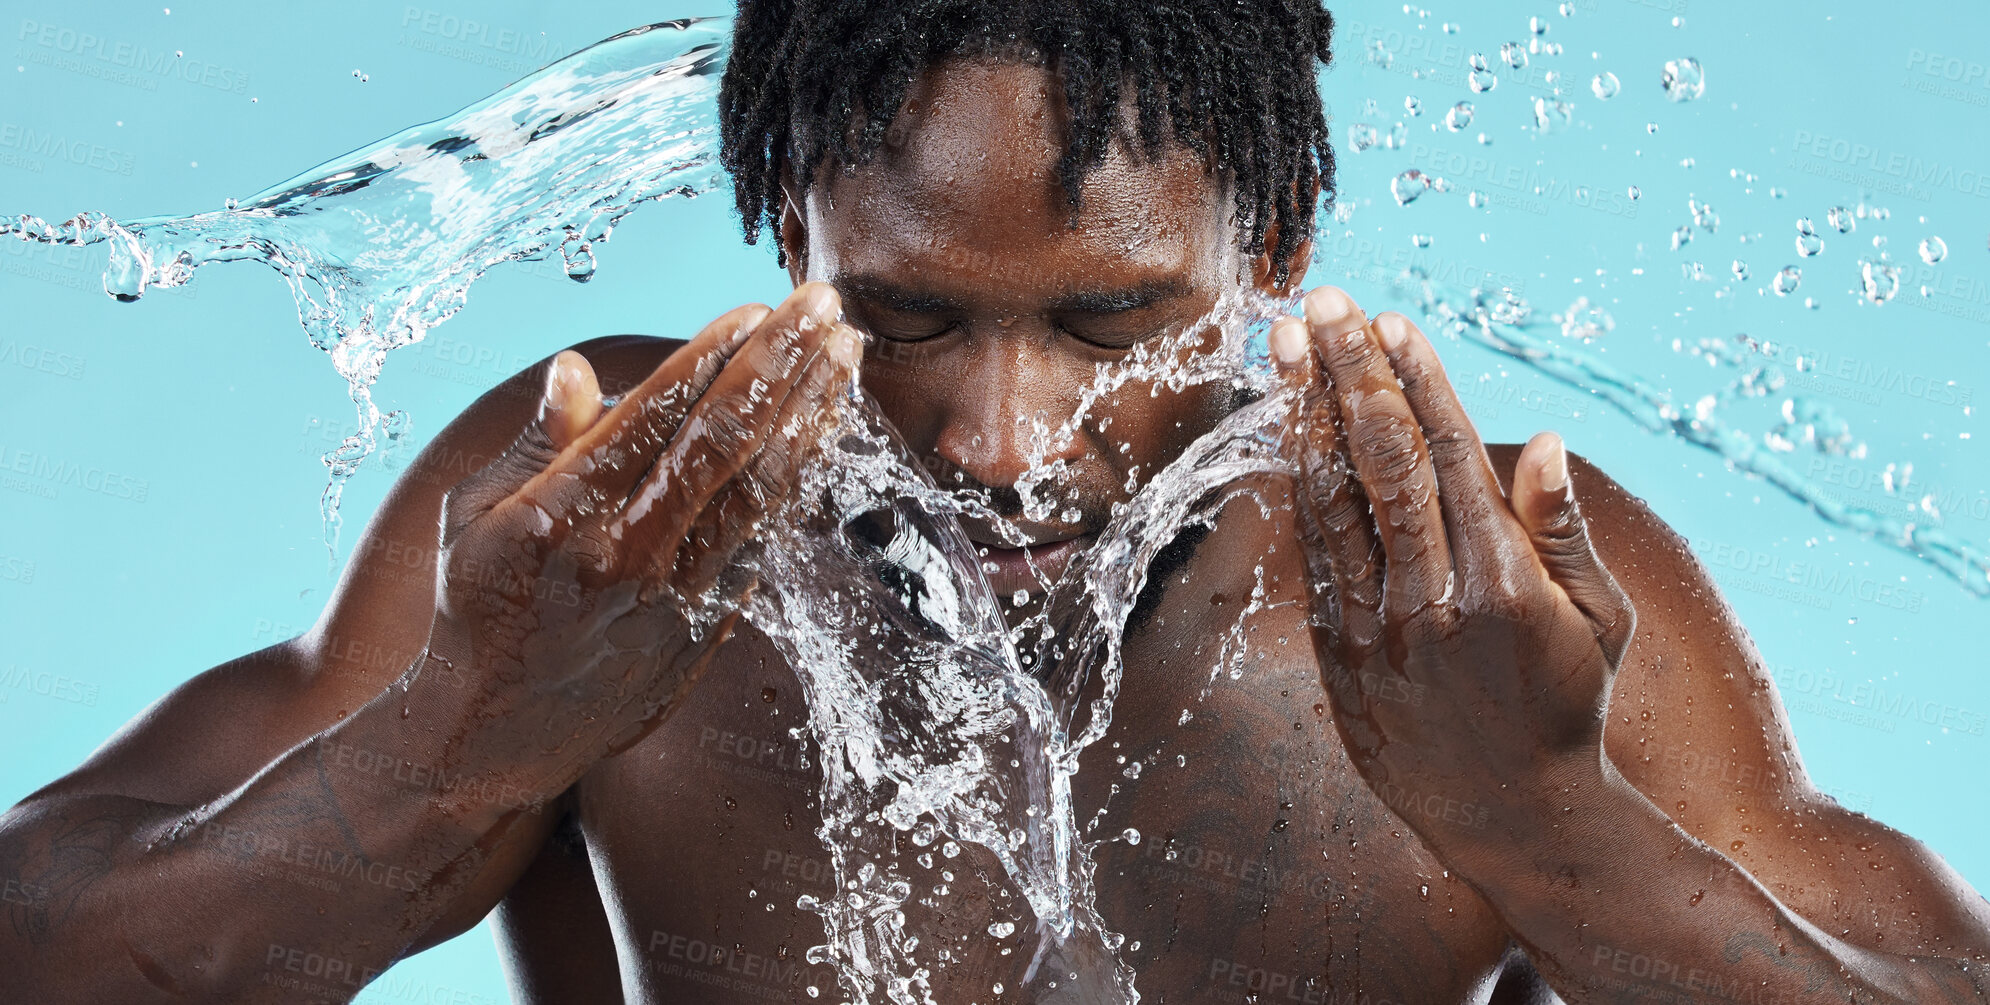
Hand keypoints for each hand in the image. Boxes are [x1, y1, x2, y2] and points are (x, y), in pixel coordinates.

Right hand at [426, 282, 860, 781]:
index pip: (654, 418)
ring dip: (811, 415)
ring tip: (846, 355)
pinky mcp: (703, 630)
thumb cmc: (476, 609)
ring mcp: (672, 599)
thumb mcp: (473, 518)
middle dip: (783, 365)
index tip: (759, 307)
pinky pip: (764, 538)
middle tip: (826, 305)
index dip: (714, 356)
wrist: (490, 740)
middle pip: (724, 444)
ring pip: (761, 491)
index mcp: (560, 519)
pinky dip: (799, 479)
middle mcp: (625, 558)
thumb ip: (539, 445)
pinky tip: (824, 431)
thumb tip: (577, 368)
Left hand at [1269, 287, 1635, 862]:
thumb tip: (1542, 439)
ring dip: (1304, 414)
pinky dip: (1298, 483)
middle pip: (1379, 464)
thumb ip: (1563, 529)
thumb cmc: (1566, 705)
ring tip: (1289, 344)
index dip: (1415, 383)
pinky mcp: (1339, 656)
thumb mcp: (1598, 620)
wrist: (1513, 819)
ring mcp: (1377, 631)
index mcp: (1505, 585)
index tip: (1389, 321)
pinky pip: (1311, 553)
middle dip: (1346, 374)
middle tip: (1322, 303)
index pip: (1450, 458)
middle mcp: (1433, 603)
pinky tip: (1288, 429)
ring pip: (1329, 501)